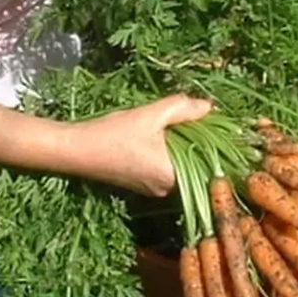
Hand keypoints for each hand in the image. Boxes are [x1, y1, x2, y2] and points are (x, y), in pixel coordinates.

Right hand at [71, 94, 213, 196]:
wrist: (75, 151)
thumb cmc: (112, 134)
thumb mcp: (149, 115)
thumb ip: (181, 109)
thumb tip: (208, 106)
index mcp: (173, 177)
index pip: (210, 168)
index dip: (219, 149)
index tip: (223, 131)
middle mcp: (168, 190)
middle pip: (198, 168)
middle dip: (201, 146)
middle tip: (202, 124)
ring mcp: (156, 190)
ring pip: (183, 169)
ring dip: (186, 150)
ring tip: (183, 128)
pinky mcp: (146, 186)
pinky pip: (169, 171)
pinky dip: (172, 156)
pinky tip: (166, 139)